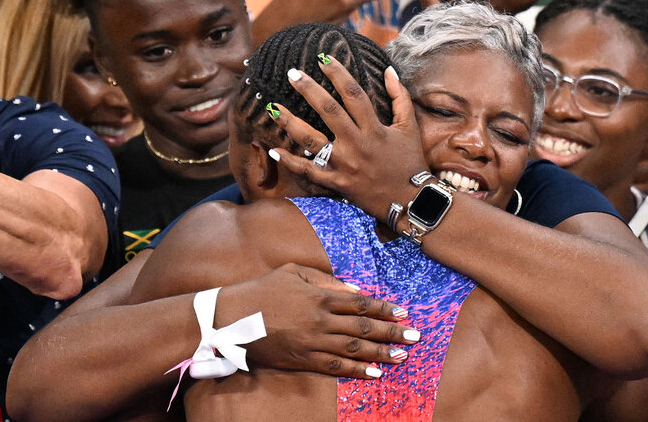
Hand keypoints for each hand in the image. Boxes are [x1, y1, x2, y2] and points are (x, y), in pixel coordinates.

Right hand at [240, 263, 419, 378]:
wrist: (232, 317)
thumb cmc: (263, 289)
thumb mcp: (294, 273)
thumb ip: (326, 280)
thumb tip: (354, 290)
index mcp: (320, 296)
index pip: (361, 303)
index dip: (385, 308)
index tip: (404, 312)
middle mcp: (321, 320)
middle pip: (364, 328)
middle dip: (392, 332)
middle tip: (414, 337)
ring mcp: (313, 342)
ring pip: (354, 350)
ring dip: (380, 354)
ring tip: (401, 357)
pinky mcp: (303, 359)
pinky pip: (334, 367)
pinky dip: (355, 371)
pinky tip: (374, 374)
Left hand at [268, 57, 427, 222]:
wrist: (410, 201)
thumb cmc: (409, 161)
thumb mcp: (409, 127)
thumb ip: (400, 96)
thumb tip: (388, 70)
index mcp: (375, 129)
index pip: (354, 94)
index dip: (338, 73)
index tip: (323, 58)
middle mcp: (357, 144)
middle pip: (329, 111)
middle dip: (309, 89)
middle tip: (292, 73)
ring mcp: (344, 165)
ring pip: (312, 140)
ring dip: (290, 123)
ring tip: (273, 107)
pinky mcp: (336, 183)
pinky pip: (309, 172)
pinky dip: (290, 162)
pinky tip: (273, 150)